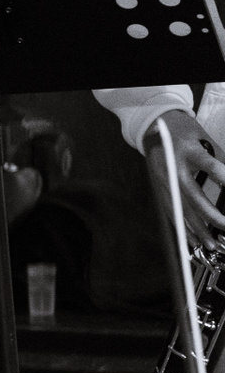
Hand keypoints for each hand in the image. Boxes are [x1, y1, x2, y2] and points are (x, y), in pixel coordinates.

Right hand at [144, 109, 224, 238]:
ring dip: (196, 229)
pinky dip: (183, 227)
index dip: (224, 178)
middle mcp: (173, 167)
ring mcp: (163, 180)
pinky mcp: (159, 189)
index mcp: (188, 150)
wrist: (153, 128)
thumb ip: (220, 162)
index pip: (210, 166)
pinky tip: (193, 239)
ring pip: (180, 209)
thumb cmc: (184, 133)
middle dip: (211, 215)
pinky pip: (172, 212)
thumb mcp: (206, 140)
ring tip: (211, 243)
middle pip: (193, 196)